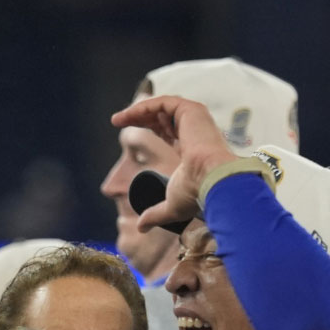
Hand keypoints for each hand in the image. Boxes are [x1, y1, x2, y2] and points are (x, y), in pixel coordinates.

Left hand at [109, 95, 238, 232]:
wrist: (212, 182)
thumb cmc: (197, 193)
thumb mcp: (171, 205)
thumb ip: (156, 213)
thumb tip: (142, 227)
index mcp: (193, 148)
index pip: (170, 131)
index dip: (150, 129)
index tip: (127, 131)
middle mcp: (196, 130)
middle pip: (164, 116)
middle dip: (140, 117)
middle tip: (118, 121)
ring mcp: (195, 119)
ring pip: (162, 107)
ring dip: (138, 110)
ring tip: (117, 119)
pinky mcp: (191, 110)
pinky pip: (163, 102)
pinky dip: (144, 106)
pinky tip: (127, 116)